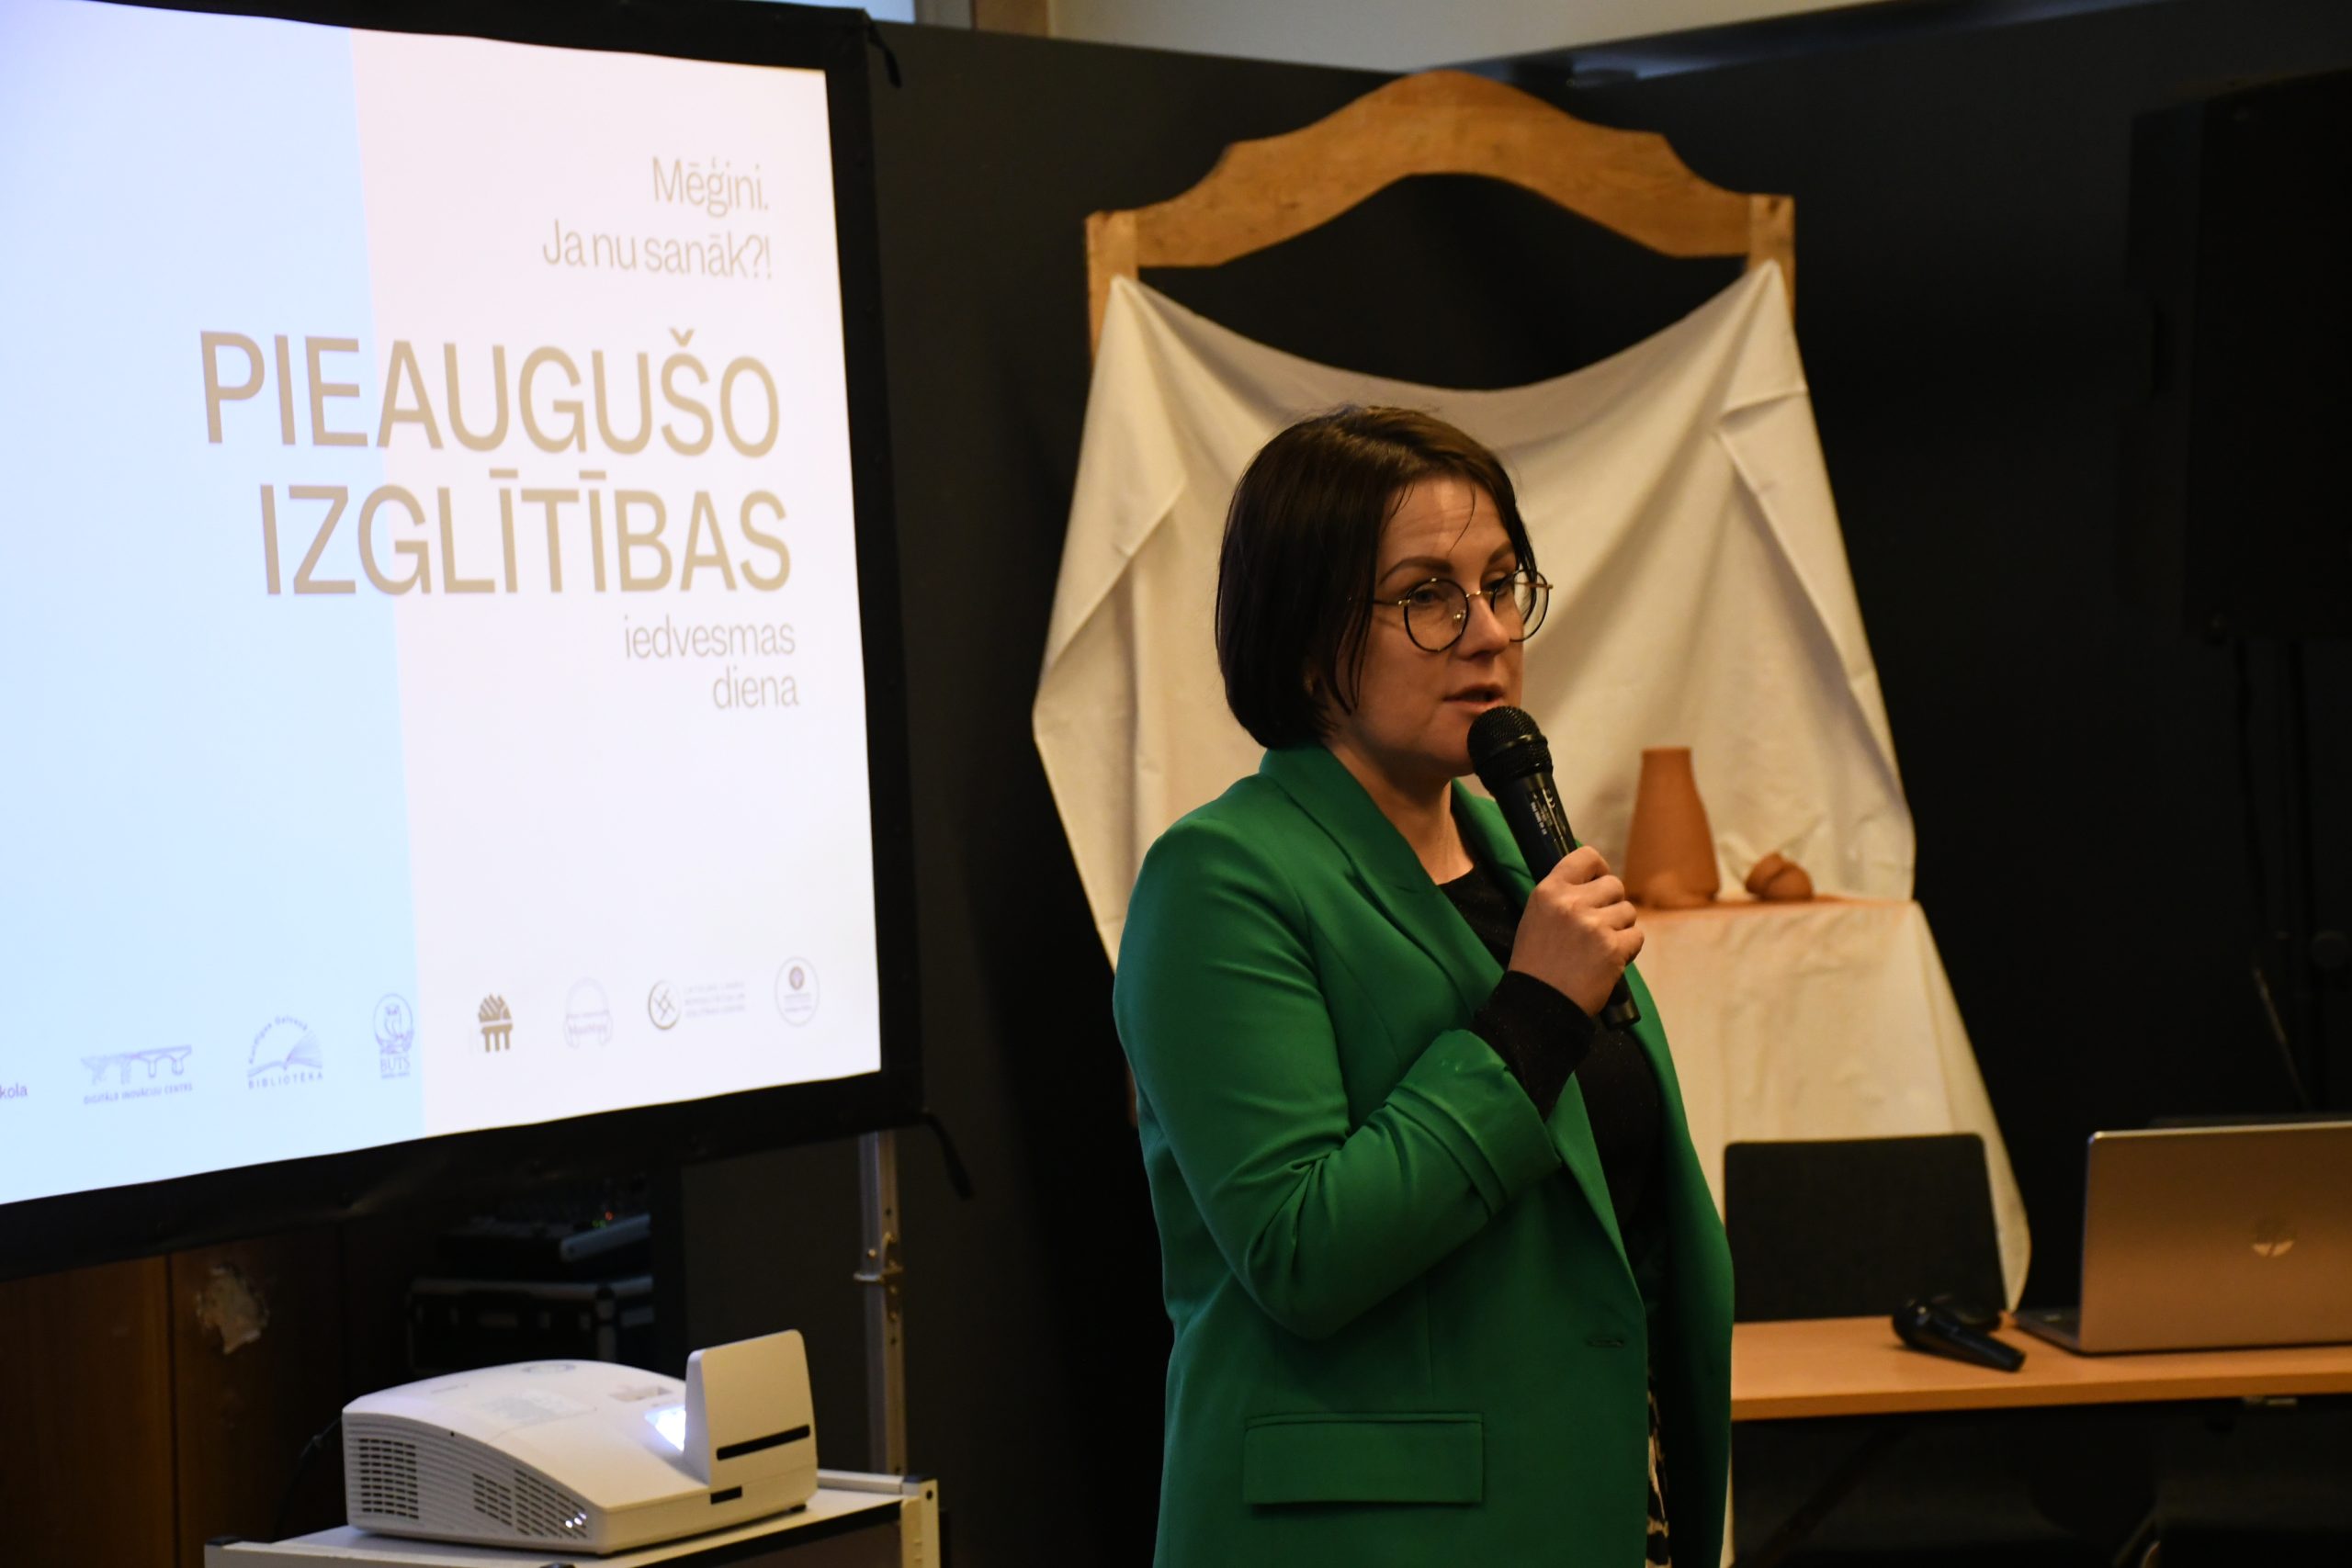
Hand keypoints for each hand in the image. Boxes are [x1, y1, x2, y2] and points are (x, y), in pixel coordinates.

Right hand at [1507, 846, 1642, 1016]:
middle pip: (1615, 885)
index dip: (1599, 869)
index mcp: (1549, 891)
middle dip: (1612, 904)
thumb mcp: (1536, 916)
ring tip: (1600, 947)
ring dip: (1620, 928)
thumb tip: (1595, 881)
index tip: (1598, 884)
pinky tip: (1609, 960)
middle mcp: (1572, 902)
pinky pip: (1637, 937)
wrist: (1540, 1002)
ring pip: (1628, 912)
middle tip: (1598, 926)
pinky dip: (1627, 949)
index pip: (1587, 856)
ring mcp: (1594, 925)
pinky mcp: (1613, 948)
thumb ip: (1563, 896)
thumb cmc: (1536, 962)